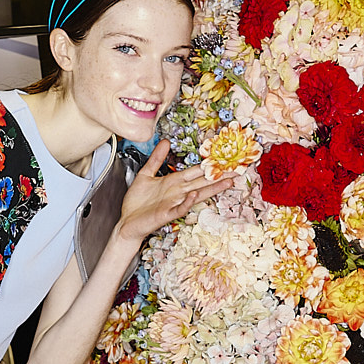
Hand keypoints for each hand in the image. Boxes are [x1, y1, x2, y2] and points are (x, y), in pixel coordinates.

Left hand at [116, 140, 231, 248]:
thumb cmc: (137, 202)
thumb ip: (157, 158)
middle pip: (202, 182)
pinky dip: (187, 202)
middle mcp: (177, 192)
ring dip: (212, 189)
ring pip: (197, 195)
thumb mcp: (146, 174)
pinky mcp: (166, 214)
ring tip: (227, 182)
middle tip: (237, 170)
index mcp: (174, 182)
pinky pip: (179, 208)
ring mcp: (173, 203)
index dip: (210, 165)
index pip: (196, 171)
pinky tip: (194, 195)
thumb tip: (166, 142)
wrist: (127, 221)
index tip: (225, 159)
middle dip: (220, 176)